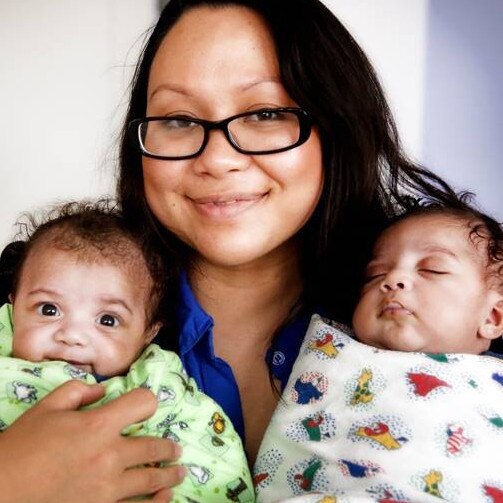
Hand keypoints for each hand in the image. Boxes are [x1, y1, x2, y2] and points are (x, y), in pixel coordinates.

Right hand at [0, 380, 184, 502]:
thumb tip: (103, 391)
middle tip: (175, 450)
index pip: (142, 403)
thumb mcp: (47, 408)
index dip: (146, 401)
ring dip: (169, 475)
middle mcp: (110, 455)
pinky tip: (165, 499)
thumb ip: (78, 391)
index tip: (146, 407)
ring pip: (152, 479)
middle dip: (167, 447)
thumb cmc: (21, 447)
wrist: (1, 493)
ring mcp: (108, 489)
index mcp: (98, 425)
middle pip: (153, 446)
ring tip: (178, 473)